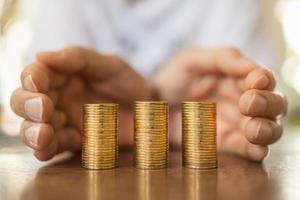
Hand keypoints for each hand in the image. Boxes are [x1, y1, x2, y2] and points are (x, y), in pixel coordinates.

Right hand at [11, 46, 150, 160]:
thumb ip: (80, 58)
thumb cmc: (129, 84)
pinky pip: (54, 147)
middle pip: (26, 100)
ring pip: (33, 126)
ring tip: (43, 134)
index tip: (38, 81)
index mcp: (64, 75)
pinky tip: (45, 150)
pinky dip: (46, 149)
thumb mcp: (111, 66)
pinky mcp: (74, 142)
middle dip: (28, 104)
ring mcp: (64, 121)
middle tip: (43, 108)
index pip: (37, 73)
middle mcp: (58, 98)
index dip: (32, 77)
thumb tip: (41, 56)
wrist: (148, 111)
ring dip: (32, 131)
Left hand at [154, 48, 286, 161]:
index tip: (256, 82)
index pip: (262, 79)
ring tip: (253, 130)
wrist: (153, 105)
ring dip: (267, 130)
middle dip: (268, 104)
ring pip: (267, 128)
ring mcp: (236, 123)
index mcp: (236, 78)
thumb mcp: (192, 61)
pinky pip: (247, 149)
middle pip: (273, 104)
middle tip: (248, 104)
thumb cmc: (172, 79)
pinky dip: (256, 150)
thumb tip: (254, 67)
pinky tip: (255, 149)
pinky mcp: (226, 142)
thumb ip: (221, 59)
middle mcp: (242, 101)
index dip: (264, 80)